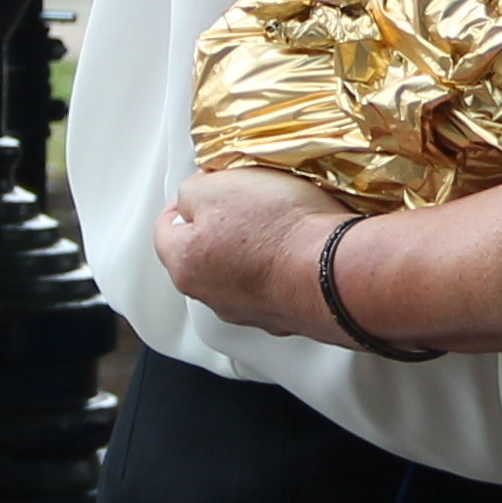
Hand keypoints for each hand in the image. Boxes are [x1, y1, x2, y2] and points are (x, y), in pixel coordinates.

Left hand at [160, 168, 359, 340]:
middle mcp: (211, 296)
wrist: (336, 271)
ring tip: (280, 224)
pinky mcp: (285, 317)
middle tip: (247, 203)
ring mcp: (249, 312)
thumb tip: (193, 195)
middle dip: (220, 227)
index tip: (204, 187)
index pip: (165, 227)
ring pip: (239, 273)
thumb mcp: (218, 185)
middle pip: (202, 253)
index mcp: (185, 263)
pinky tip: (300, 248)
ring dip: (252, 252)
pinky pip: (274, 287)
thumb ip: (191, 190)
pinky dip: (282, 269)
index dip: (184, 200)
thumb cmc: (278, 229)